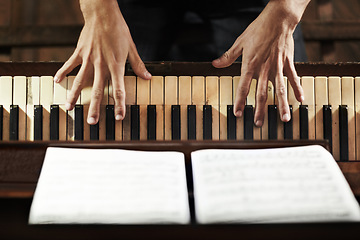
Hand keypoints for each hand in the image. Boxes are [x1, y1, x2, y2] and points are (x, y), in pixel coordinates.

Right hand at [54, 0, 150, 124]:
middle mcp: (102, 65)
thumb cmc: (119, 29)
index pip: (119, 90)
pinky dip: (62, 72)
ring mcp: (89, 59)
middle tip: (92, 122)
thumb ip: (138, 65)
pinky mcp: (79, 52)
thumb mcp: (131, 47)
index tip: (118, 118)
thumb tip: (148, 77)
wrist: (103, 13)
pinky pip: (70, 64)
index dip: (119, 105)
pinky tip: (56, 81)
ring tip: (69, 108)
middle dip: (95, 107)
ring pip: (80, 81)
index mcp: (116, 66)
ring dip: (74, 96)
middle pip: (98, 90)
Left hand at [212, 0, 309, 126]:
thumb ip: (228, 56)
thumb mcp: (239, 42)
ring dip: (282, 105)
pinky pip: (293, 77)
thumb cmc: (258, 29)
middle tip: (260, 124)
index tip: (239, 114)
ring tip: (284, 118)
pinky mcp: (288, 62)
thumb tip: (215, 64)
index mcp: (250, 65)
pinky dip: (297, 88)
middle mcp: (264, 68)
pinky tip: (301, 99)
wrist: (278, 19)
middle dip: (261, 110)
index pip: (243, 87)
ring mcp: (277, 66)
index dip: (240, 101)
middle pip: (262, 93)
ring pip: (280, 89)